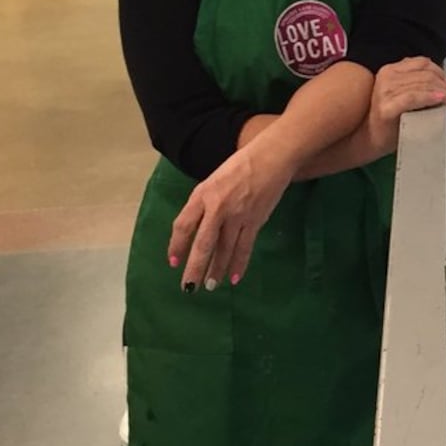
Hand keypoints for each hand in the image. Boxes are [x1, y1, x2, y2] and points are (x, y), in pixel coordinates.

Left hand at [169, 142, 292, 292]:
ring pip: (224, 249)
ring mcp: (238, 216)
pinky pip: (244, 247)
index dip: (176, 245)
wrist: (271, 158)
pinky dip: (239, 264)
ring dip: (217, 270)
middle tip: (189, 287)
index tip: (173, 262)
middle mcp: (217, 207)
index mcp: (202, 195)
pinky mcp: (255, 221)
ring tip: (210, 286)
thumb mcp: (213, 180)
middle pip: (202, 244)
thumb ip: (204, 203)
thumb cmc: (240, 166)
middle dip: (195, 268)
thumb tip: (197, 229)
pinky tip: (234, 277)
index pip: (183, 225)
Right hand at [368, 57, 445, 155]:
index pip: (423, 63)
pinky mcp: (387, 107)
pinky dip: (430, 98)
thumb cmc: (389, 121)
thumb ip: (418, 85)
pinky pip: (414, 97)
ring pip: (424, 85)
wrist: (369, 141)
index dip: (441, 73)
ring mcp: (385, 91)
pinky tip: (441, 102)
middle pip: (427, 74)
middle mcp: (387, 77)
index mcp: (390, 70)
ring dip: (444, 95)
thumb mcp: (403, 96)